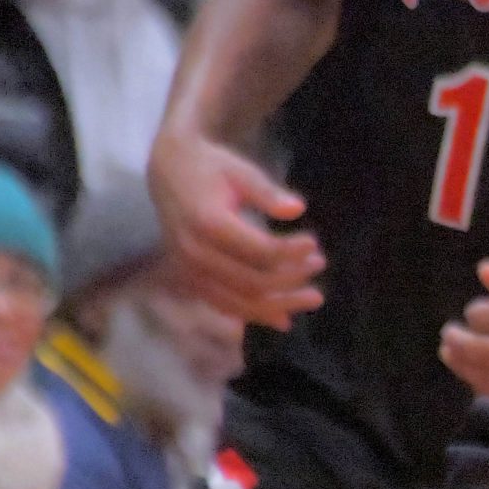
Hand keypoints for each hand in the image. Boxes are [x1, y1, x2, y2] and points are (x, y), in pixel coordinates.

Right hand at [148, 126, 323, 329]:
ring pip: (241, 302)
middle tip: (320, 263)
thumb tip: (297, 209)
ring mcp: (190, 270)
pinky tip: (284, 319)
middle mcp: (195, 253)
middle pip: (253, 282)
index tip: (313, 243)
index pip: (260, 251)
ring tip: (314, 297)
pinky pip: (225, 305)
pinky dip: (256, 315)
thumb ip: (267, 192)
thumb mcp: (240, 170)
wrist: (168, 174)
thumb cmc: (211, 168)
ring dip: (281, 304)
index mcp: (207, 223)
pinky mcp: (190, 279)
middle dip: (292, 278)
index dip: (291, 252)